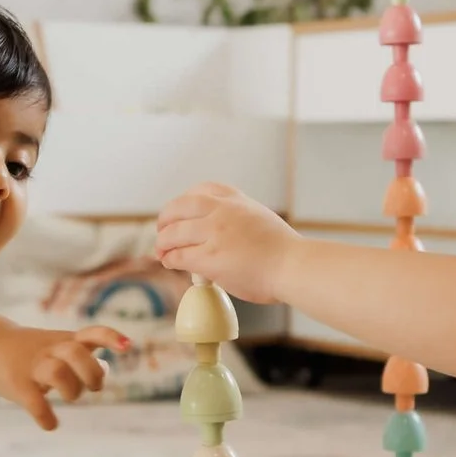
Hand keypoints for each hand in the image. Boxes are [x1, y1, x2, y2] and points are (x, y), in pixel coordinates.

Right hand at [0, 323, 128, 430]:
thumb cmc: (35, 350)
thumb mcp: (59, 344)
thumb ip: (84, 354)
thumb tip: (105, 367)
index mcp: (66, 341)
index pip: (92, 333)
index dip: (111, 338)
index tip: (128, 346)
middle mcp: (52, 350)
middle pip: (76, 352)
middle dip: (92, 372)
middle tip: (94, 387)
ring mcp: (34, 366)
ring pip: (57, 372)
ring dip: (71, 390)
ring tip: (70, 397)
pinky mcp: (18, 385)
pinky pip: (35, 403)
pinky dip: (47, 418)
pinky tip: (51, 424)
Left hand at [156, 183, 299, 303]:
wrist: (293, 266)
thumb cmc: (282, 250)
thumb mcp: (258, 217)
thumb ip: (235, 218)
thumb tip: (215, 232)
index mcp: (235, 199)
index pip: (200, 190)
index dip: (183, 202)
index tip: (178, 212)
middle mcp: (222, 210)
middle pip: (178, 207)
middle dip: (165, 219)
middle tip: (162, 231)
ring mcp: (215, 232)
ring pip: (173, 233)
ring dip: (163, 242)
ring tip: (162, 250)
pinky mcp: (209, 257)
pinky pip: (178, 255)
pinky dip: (170, 259)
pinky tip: (170, 262)